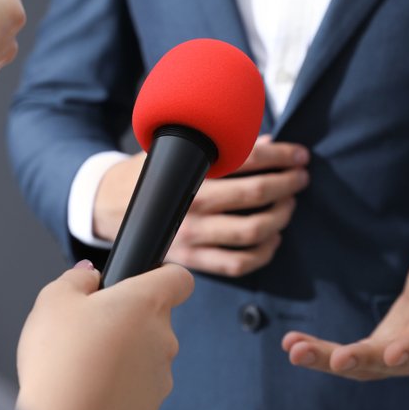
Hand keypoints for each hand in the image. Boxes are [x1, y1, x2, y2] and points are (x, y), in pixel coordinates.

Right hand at [15, 262, 193, 409]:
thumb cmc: (59, 362)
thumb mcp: (53, 300)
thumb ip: (76, 278)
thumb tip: (88, 275)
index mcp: (146, 302)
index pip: (179, 278)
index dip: (163, 274)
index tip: (145, 280)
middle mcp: (163, 336)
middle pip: (154, 317)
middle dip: (128, 319)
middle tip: (92, 328)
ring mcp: (161, 373)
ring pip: (146, 352)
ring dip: (124, 353)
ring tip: (85, 362)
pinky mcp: (152, 405)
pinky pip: (139, 383)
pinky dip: (120, 383)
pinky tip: (90, 388)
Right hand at [94, 135, 310, 276]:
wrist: (109, 205)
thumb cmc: (150, 173)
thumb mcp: (177, 148)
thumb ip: (221, 146)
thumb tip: (266, 144)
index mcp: (189, 170)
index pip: (247, 158)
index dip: (281, 156)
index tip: (299, 155)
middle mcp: (191, 204)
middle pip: (255, 195)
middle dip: (287, 184)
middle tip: (299, 177)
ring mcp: (192, 236)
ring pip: (252, 232)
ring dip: (280, 217)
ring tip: (289, 204)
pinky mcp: (191, 260)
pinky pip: (238, 264)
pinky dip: (263, 253)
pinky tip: (273, 238)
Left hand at [282, 242, 408, 379]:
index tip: (391, 354)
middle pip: (385, 363)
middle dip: (359, 361)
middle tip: (336, 360)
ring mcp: (389, 356)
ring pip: (356, 366)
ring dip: (325, 360)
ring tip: (294, 350)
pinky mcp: (369, 352)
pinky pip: (341, 357)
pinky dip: (317, 350)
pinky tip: (289, 343)